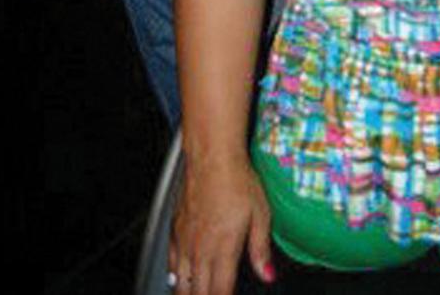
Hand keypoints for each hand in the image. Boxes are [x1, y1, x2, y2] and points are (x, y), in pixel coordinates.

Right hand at [171, 155, 274, 292]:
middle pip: (199, 293)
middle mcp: (201, 249)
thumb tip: (267, 275)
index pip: (221, 293)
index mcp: (223, 249)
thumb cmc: (237, 180)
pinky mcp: (176, 230)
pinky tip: (180, 280)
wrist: (212, 157)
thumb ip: (261, 249)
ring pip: (181, 284)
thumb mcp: (261, 214)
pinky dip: (176, 278)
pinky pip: (172, 265)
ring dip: (190, 294)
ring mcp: (186, 241)